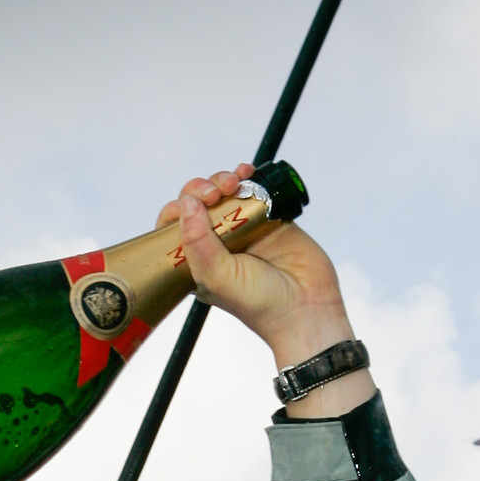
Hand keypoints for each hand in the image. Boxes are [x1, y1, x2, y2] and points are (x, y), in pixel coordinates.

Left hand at [156, 168, 373, 411]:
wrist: (306, 307)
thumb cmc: (261, 304)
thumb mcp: (218, 277)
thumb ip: (198, 242)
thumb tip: (188, 203)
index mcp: (197, 262)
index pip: (173, 227)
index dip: (179, 208)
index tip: (196, 205)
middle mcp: (217, 244)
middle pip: (196, 203)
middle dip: (202, 189)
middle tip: (216, 193)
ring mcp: (242, 228)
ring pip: (221, 191)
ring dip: (223, 179)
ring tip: (236, 183)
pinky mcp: (267, 217)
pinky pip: (250, 187)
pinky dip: (246, 175)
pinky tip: (248, 173)